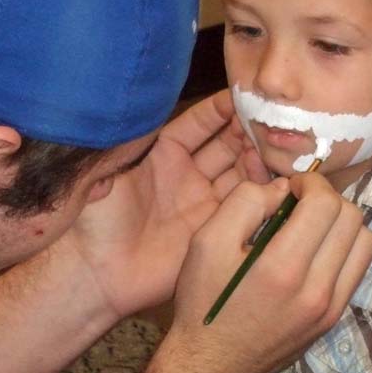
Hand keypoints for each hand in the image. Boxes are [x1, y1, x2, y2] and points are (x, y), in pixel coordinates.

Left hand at [57, 91, 269, 319]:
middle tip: (268, 120)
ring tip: (276, 145)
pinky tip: (276, 177)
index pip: (197, 125)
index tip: (239, 97)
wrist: (99, 274)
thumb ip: (126, 141)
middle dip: (246, 131)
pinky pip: (245, 206)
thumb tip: (143, 108)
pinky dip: (262, 191)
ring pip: (240, 173)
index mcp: (162, 156)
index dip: (217, 111)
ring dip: (258, 158)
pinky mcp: (216, 230)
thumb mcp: (105, 171)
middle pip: (225, 146)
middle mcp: (187, 176)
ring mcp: (204, 203)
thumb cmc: (95, 221)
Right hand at [157, 170, 371, 372]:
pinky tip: (315, 250)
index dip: (311, 183)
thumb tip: (283, 189)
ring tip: (310, 225)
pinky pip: (358, 268)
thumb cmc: (204, 301)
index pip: (326, 204)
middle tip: (299, 202)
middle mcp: (317, 290)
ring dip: (341, 222)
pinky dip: (344, 248)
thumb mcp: (206, 242)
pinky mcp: (333, 319)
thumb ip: (244, 202)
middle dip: (327, 198)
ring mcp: (331, 308)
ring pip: (364, 242)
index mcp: (283, 268)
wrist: (210, 366)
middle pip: (352, 218)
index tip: (290, 187)